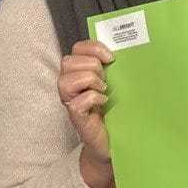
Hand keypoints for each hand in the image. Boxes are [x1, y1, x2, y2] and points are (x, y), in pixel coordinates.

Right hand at [58, 40, 113, 163]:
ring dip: (89, 81)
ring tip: (103, 89)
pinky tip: (103, 102)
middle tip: (105, 79)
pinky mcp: (76, 117)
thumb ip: (108, 66)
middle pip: (68, 61)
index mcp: (78, 71)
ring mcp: (70, 101)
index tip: (111, 58)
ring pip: (67, 80)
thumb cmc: (111, 109)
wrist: (110, 140)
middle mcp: (69, 85)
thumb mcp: (111, 82)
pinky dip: (92, 98)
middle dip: (92, 66)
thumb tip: (120, 50)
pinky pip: (77, 102)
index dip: (94, 48)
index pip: (77, 48)